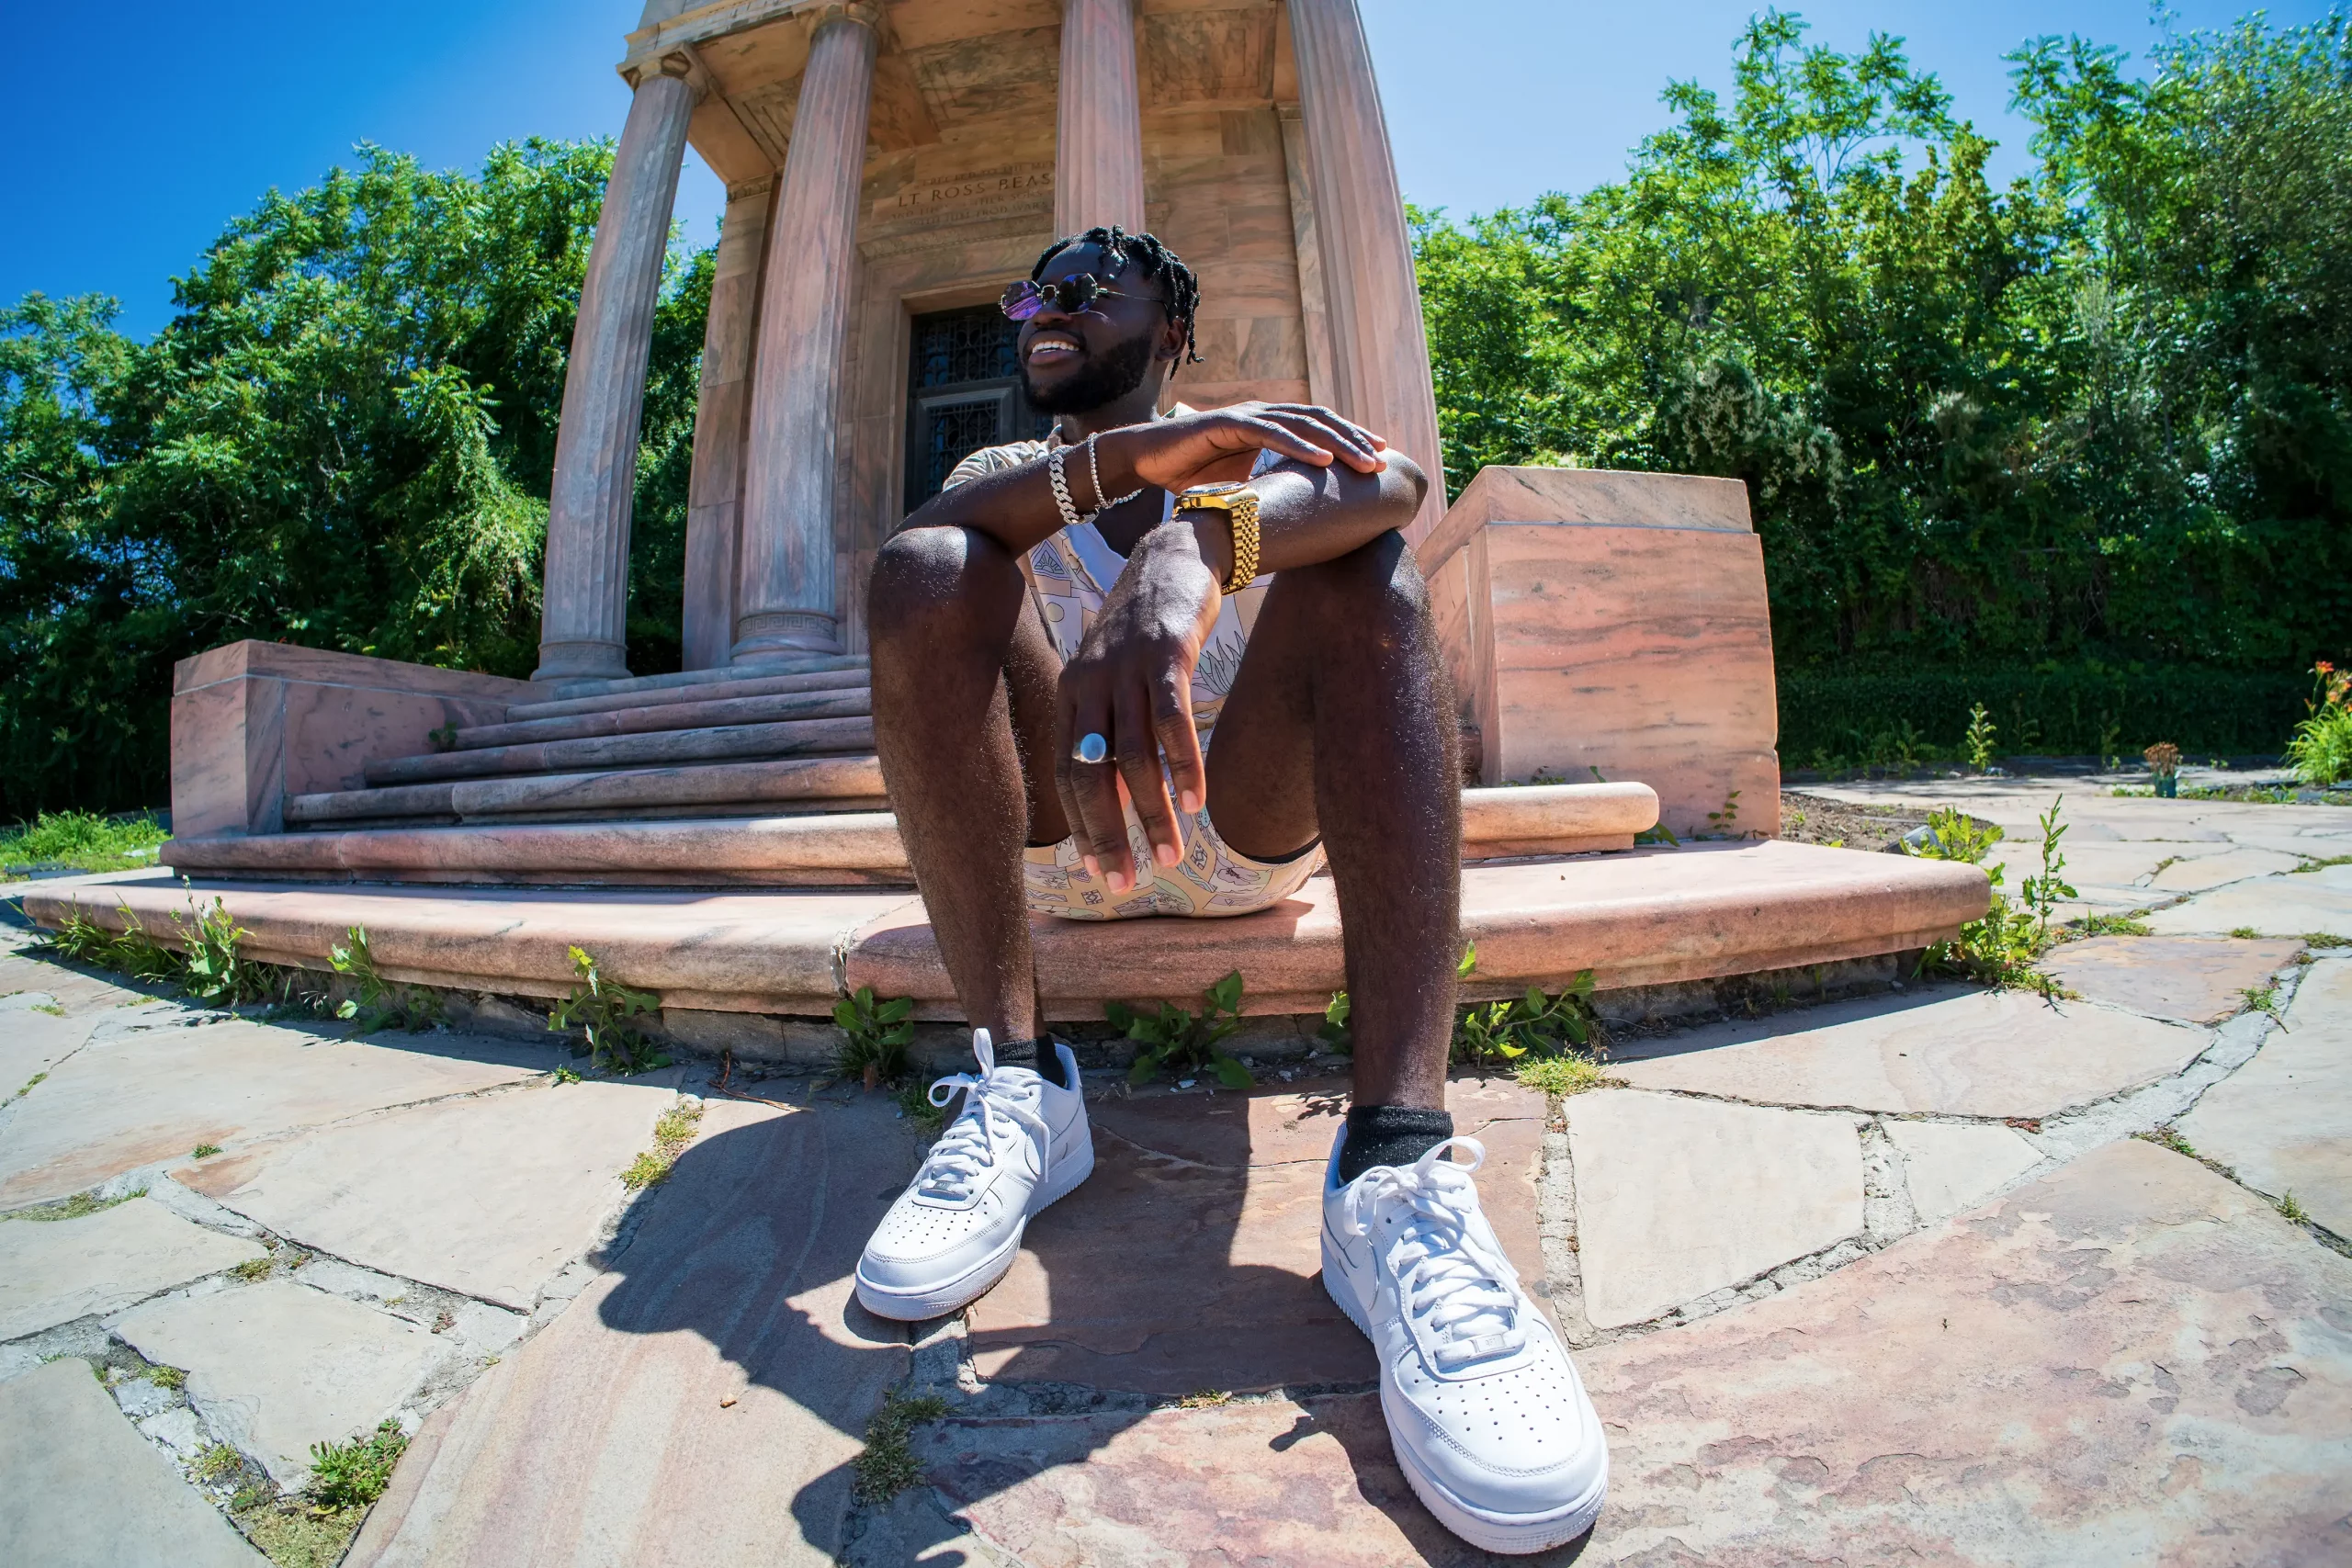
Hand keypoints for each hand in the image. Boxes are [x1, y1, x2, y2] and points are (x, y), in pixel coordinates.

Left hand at [1052, 525, 1223, 892]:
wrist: (1176, 557)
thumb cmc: (1148, 631)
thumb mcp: (1117, 679)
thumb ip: (1112, 734)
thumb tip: (1119, 803)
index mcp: (1071, 694)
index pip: (1066, 775)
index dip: (1081, 827)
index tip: (1100, 872)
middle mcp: (1090, 683)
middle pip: (1091, 774)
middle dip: (1108, 835)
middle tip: (1127, 881)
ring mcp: (1127, 668)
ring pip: (1134, 757)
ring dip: (1151, 813)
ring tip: (1172, 853)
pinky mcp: (1166, 654)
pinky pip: (1171, 721)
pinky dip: (1183, 767)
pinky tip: (1194, 803)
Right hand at [1095, 402, 1385, 498]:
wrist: (1147, 461)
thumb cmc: (1193, 474)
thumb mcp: (1244, 481)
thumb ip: (1270, 483)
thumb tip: (1298, 510)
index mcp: (1269, 423)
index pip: (1319, 426)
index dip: (1350, 437)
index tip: (1380, 455)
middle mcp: (1263, 413)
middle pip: (1319, 421)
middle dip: (1354, 439)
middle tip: (1383, 460)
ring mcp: (1246, 415)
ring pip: (1302, 424)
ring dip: (1336, 443)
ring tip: (1364, 461)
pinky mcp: (1227, 423)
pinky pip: (1270, 433)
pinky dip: (1298, 445)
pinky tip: (1322, 459)